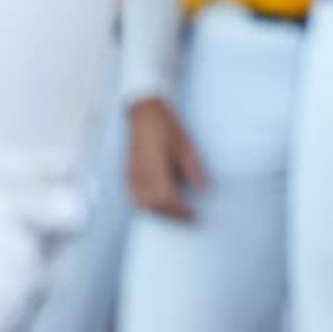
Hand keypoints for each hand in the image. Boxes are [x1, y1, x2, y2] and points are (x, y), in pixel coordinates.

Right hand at [125, 97, 210, 219]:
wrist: (144, 113)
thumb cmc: (166, 126)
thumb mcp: (186, 145)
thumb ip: (194, 168)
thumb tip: (204, 189)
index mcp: (156, 168)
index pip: (168, 199)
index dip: (180, 211)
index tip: (193, 215)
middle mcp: (141, 175)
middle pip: (155, 206)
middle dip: (172, 215)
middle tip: (188, 218)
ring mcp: (132, 175)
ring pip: (143, 204)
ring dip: (159, 212)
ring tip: (175, 213)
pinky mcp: (128, 174)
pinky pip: (134, 197)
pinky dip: (146, 206)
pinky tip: (157, 206)